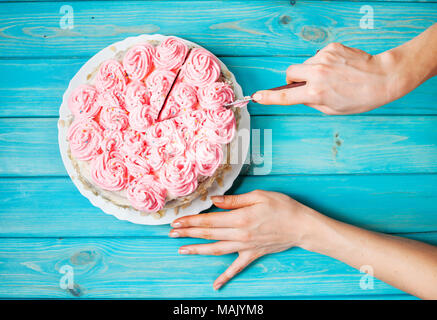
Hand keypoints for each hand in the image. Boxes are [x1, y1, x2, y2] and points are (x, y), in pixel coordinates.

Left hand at [169, 190, 317, 289]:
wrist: (301, 226)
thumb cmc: (282, 207)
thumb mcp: (259, 196)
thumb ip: (234, 200)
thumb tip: (213, 200)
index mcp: (240, 218)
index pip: (209, 220)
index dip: (191, 221)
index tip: (177, 221)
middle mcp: (239, 234)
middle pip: (208, 234)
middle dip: (188, 233)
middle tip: (171, 232)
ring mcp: (245, 247)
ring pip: (216, 250)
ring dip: (198, 250)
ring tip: (182, 250)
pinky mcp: (253, 254)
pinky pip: (237, 268)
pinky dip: (226, 276)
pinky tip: (216, 285)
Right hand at [253, 42, 405, 114]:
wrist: (382, 77)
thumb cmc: (360, 98)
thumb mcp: (332, 109)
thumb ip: (311, 102)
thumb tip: (299, 94)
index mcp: (316, 94)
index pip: (285, 97)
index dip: (269, 97)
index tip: (257, 97)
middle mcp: (317, 75)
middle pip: (290, 72)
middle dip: (294, 79)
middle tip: (307, 85)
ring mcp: (324, 59)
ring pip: (305, 64)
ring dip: (311, 71)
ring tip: (332, 76)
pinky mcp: (332, 48)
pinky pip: (318, 56)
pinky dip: (324, 62)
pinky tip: (339, 67)